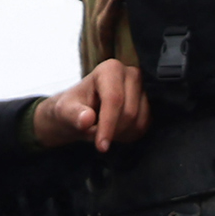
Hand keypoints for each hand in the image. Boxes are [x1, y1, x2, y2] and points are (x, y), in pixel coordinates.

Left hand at [26, 59, 146, 154]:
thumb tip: (86, 119)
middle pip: (129, 112)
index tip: (101, 146)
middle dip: (112, 131)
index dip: (108, 125)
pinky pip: (143, 127)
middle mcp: (131, 74)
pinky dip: (128, 135)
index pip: (114, 99)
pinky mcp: (149, 104)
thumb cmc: (72, 107)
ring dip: (119, 134)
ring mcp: (144, 89)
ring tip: (103, 130)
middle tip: (94, 134)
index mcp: (110, 69)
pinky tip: (115, 132)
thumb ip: (73, 114)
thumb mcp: (65, 111)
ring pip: (138, 122)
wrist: (82, 111)